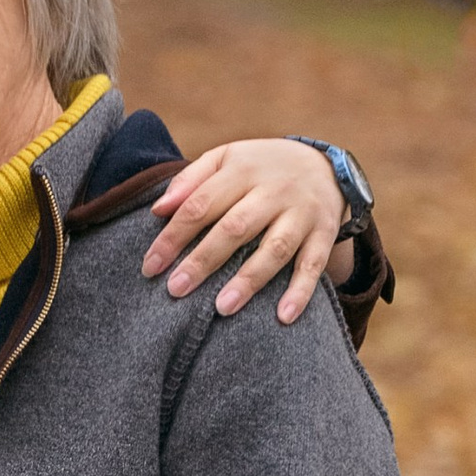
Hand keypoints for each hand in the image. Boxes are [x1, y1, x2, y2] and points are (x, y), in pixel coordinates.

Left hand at [141, 137, 353, 325]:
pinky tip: (284, 317)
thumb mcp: (227, 159)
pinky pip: (313, 264)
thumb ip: (190, 180)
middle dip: (203, 260)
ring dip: (249, 280)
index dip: (173, 236)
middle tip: (176, 290)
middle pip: (235, 227)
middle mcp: (274, 190)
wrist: (325, 165)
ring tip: (222, 308)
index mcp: (242, 169)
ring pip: (274, 248)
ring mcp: (301, 213)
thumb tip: (158, 210)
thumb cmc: (261, 169)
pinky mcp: (324, 233)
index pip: (201, 204)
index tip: (150, 267)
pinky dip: (301, 291)